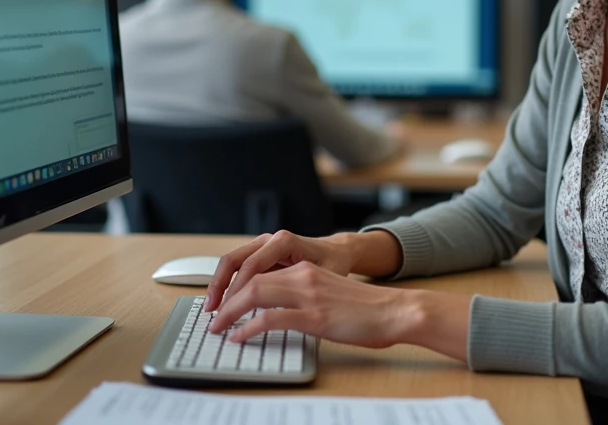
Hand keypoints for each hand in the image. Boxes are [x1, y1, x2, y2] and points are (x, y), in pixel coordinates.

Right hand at [203, 230, 355, 311]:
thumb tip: (280, 311)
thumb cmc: (333, 264)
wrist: (338, 251)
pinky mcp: (260, 255)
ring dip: (219, 285)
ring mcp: (263, 246)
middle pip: (234, 260)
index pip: (251, 266)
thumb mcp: (322, 277)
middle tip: (212, 310)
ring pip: (232, 262)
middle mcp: (270, 240)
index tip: (227, 311)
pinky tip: (224, 303)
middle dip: (219, 286)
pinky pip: (237, 268)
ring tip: (212, 308)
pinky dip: (228, 284)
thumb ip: (300, 289)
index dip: (236, 290)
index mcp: (284, 242)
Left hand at [209, 261, 419, 348]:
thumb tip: (278, 314)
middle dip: (225, 300)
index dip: (235, 289)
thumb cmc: (366, 309)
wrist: (394, 311)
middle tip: (212, 318)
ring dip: (230, 312)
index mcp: (306, 270)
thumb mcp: (330, 294)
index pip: (259, 273)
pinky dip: (248, 327)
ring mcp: (308, 295)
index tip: (222, 305)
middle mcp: (303, 276)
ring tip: (218, 328)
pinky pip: (270, 318)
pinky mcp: (314, 315)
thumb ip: (304, 296)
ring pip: (255, 295)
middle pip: (251, 280)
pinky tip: (239, 337)